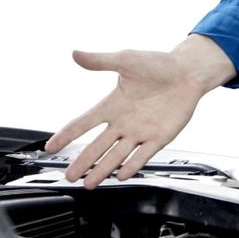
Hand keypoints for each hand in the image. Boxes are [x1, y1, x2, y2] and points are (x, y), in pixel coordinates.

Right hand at [44, 35, 235, 188]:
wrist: (188, 72)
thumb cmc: (159, 64)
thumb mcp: (126, 60)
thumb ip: (101, 61)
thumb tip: (76, 54)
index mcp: (112, 104)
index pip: (83, 122)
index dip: (66, 135)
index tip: (51, 147)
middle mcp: (123, 122)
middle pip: (97, 146)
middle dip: (82, 162)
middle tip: (68, 176)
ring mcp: (140, 131)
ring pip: (116, 155)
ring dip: (102, 169)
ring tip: (89, 183)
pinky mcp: (159, 137)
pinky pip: (142, 155)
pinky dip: (132, 166)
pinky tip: (121, 175)